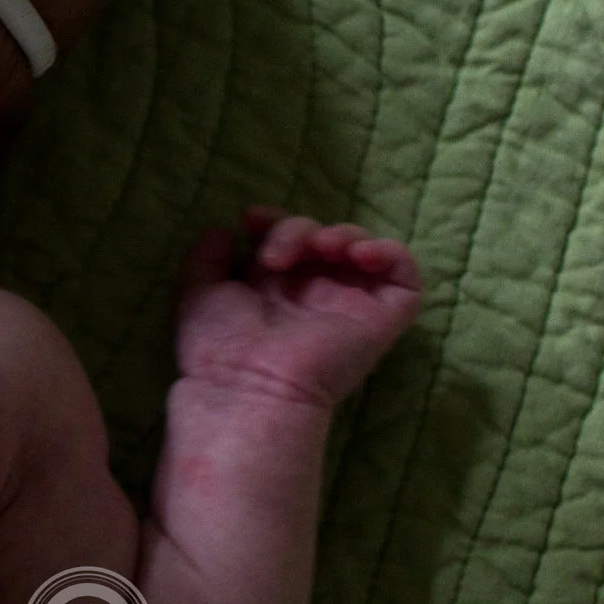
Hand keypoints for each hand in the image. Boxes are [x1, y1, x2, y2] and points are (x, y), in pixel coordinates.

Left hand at [174, 208, 421, 407]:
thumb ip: (207, 257)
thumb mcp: (199, 290)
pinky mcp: (382, 319)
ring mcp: (349, 305)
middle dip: (298, 228)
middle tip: (275, 256)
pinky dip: (389, 253)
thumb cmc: (219, 344)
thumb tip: (223, 230)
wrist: (249, 382)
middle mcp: (314, 294)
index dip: (276, 221)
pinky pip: (404, 278)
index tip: (252, 220)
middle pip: (322, 237)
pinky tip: (357, 254)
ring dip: (342, 233)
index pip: (289, 239)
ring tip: (319, 248)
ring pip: (362, 249)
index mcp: (275, 289)